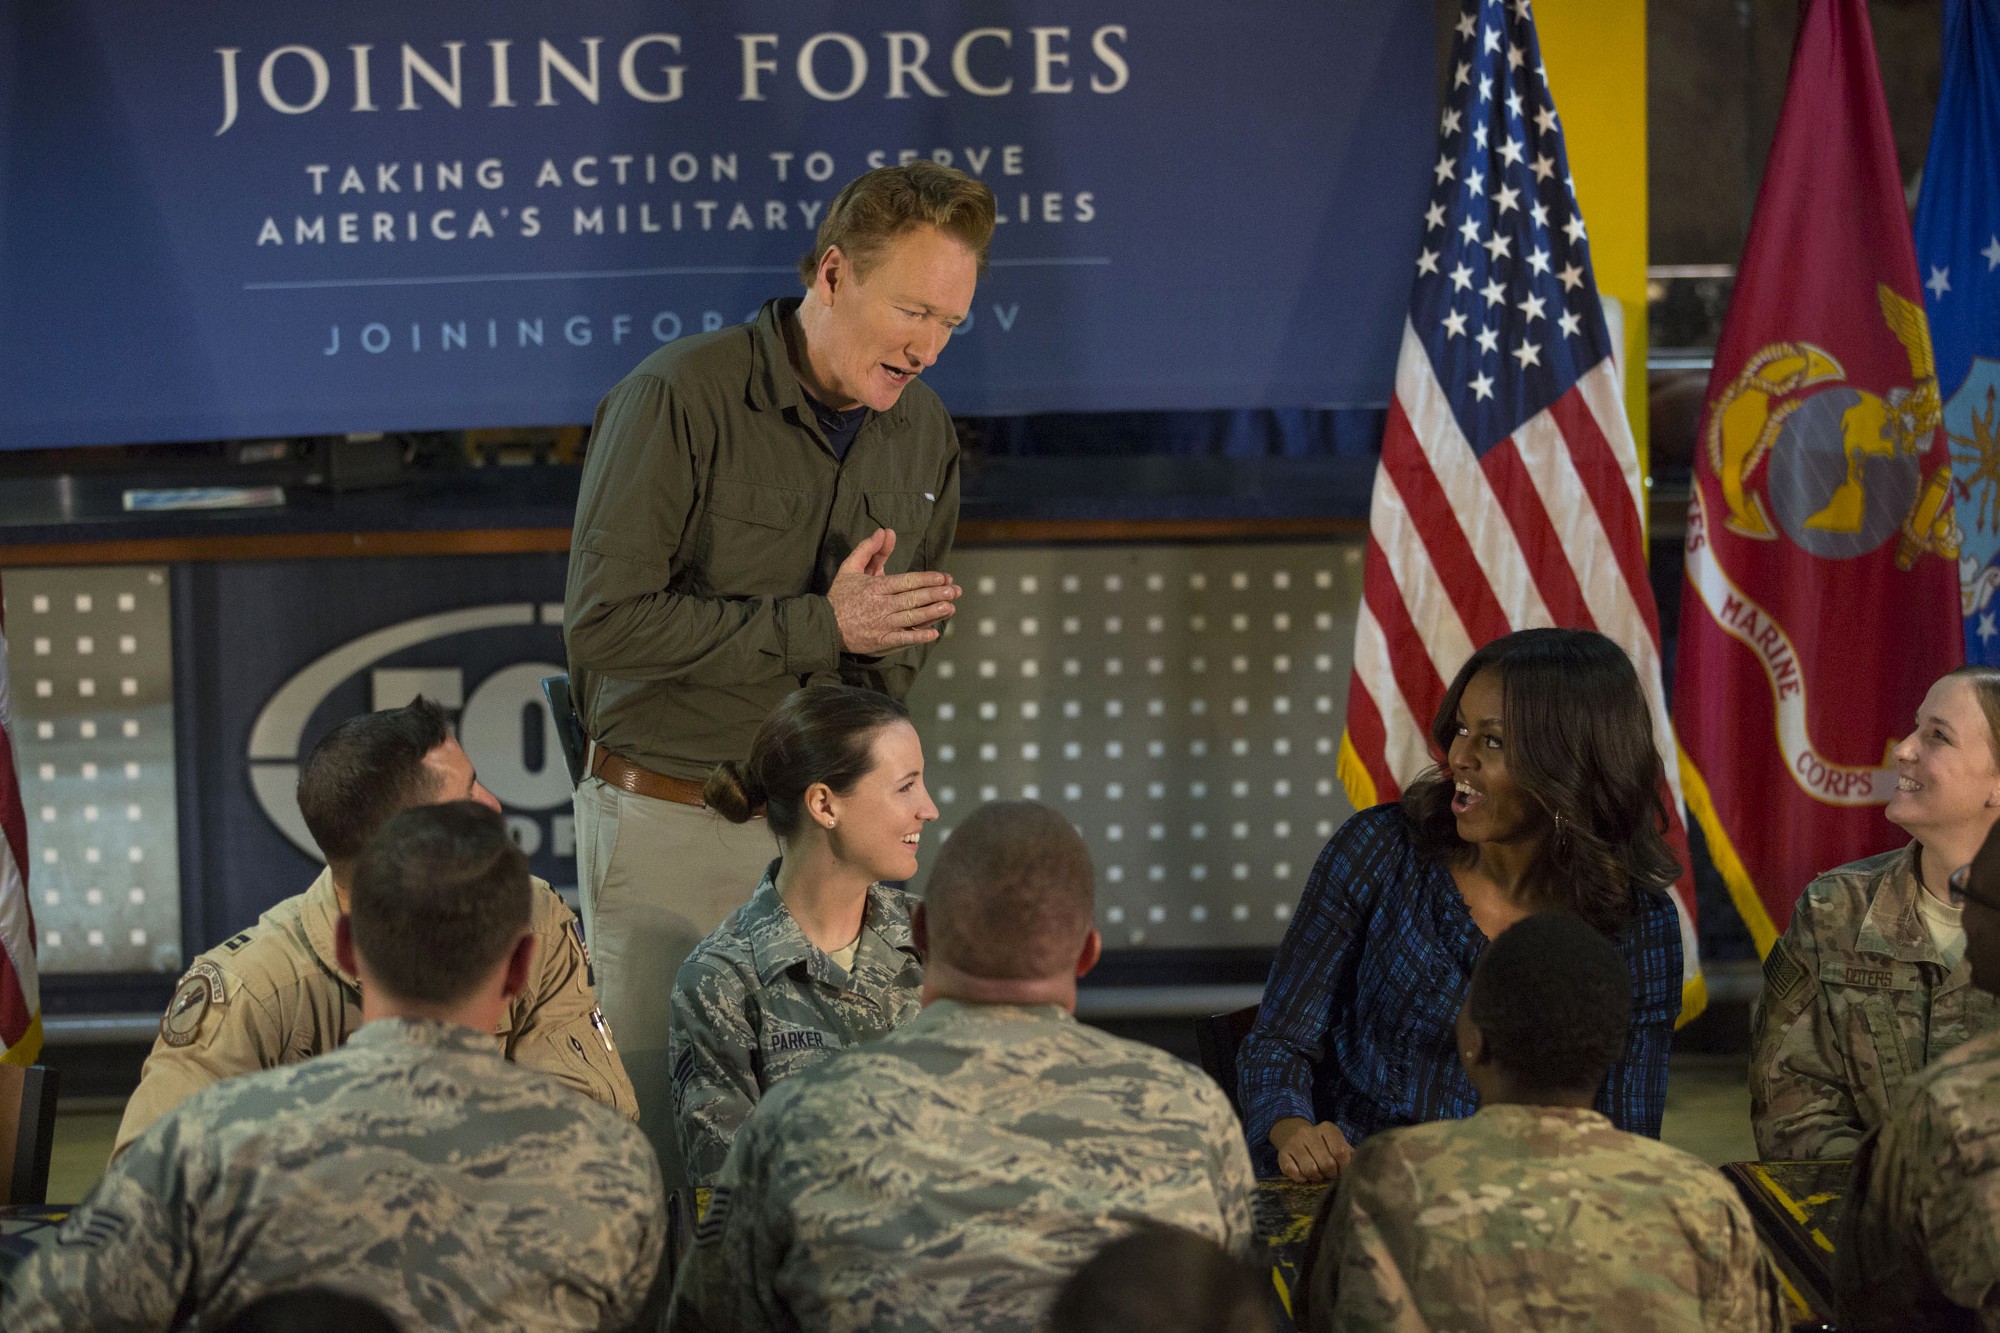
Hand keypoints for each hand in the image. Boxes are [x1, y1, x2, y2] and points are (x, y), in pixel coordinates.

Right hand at [827, 529, 959, 654]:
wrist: (824, 625)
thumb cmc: (840, 596)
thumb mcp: (850, 567)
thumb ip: (868, 549)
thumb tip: (884, 531)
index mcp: (875, 587)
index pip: (906, 581)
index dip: (926, 579)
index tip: (943, 577)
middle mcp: (880, 605)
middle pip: (913, 599)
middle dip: (936, 594)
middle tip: (955, 591)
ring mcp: (881, 624)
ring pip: (911, 618)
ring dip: (932, 613)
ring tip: (950, 608)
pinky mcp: (880, 641)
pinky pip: (902, 639)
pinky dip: (917, 637)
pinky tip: (933, 634)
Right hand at [1271, 1117, 1353, 1183]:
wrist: (1294, 1137)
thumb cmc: (1324, 1147)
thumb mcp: (1338, 1145)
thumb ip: (1350, 1155)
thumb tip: (1358, 1169)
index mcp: (1327, 1128)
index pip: (1340, 1152)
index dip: (1343, 1167)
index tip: (1342, 1171)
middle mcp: (1309, 1131)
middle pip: (1327, 1163)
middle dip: (1330, 1174)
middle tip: (1329, 1175)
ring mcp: (1294, 1142)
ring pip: (1310, 1169)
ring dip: (1316, 1178)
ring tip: (1318, 1175)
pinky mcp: (1282, 1153)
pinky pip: (1293, 1172)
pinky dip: (1301, 1178)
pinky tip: (1304, 1176)